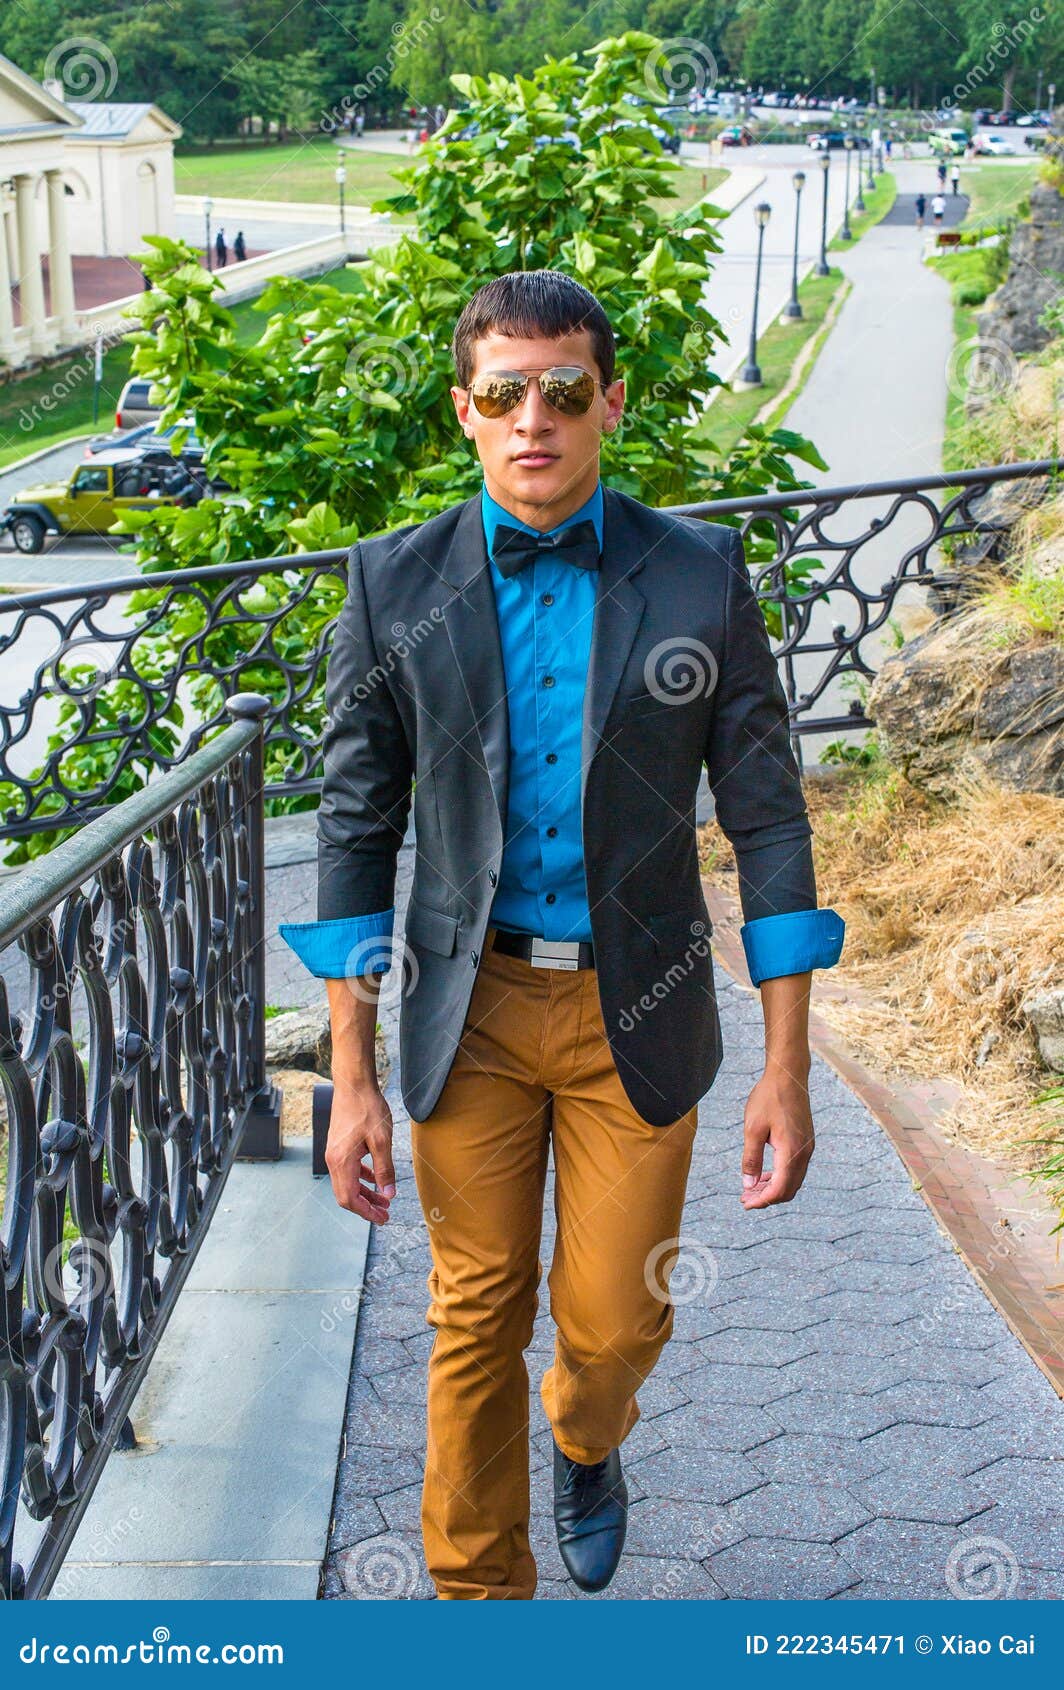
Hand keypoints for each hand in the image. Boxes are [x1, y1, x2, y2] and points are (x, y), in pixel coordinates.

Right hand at [325, 1079, 396, 1224]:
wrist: (353, 1084)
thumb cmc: (367, 1108)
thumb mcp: (382, 1140)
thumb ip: (385, 1169)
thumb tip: (388, 1193)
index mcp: (342, 1161)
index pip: (349, 1199)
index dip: (366, 1212)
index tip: (383, 1218)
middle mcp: (333, 1160)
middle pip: (346, 1195)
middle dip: (366, 1206)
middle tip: (385, 1213)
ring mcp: (334, 1153)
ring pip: (347, 1183)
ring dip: (365, 1193)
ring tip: (384, 1199)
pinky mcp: (338, 1146)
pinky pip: (348, 1170)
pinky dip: (361, 1179)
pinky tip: (374, 1179)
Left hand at [740, 1065, 813, 1209]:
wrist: (788, 1075)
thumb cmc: (768, 1098)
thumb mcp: (752, 1129)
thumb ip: (751, 1159)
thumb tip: (748, 1185)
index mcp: (791, 1151)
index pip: (780, 1189)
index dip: (762, 1200)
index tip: (745, 1203)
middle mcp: (804, 1153)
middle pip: (789, 1189)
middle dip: (767, 1198)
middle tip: (745, 1198)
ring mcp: (807, 1148)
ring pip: (793, 1180)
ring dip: (773, 1188)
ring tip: (751, 1188)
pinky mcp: (806, 1142)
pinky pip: (795, 1169)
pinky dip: (780, 1176)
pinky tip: (764, 1174)